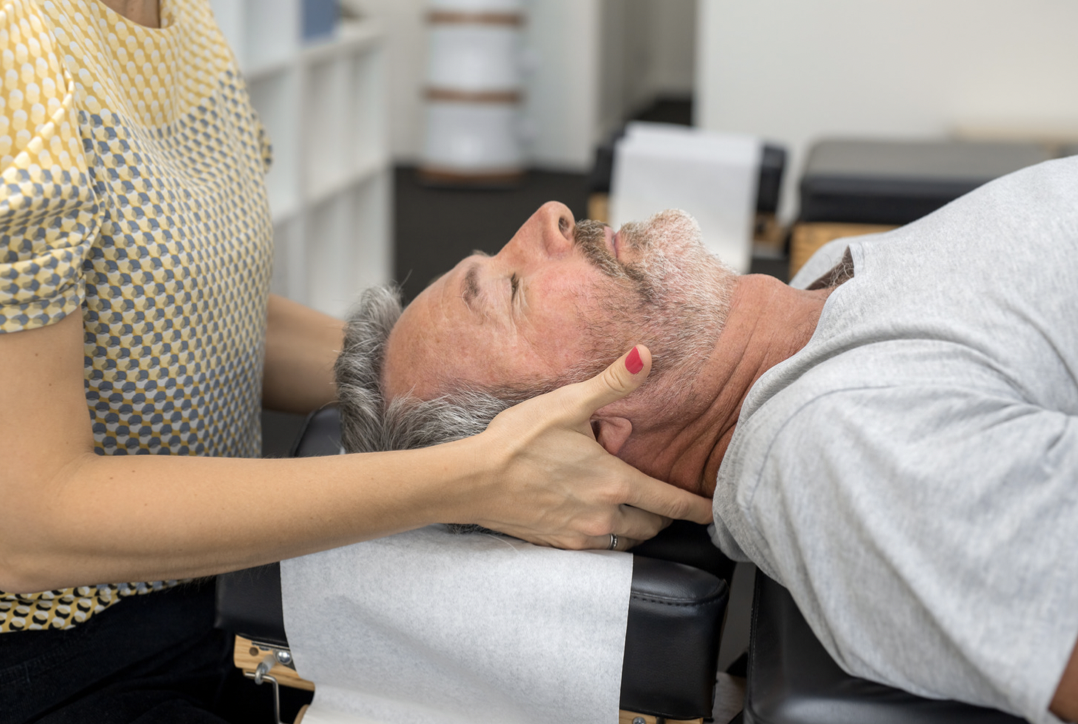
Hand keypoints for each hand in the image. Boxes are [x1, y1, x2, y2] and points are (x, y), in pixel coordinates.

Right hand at [469, 345, 713, 549]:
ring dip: (638, 529)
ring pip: (626, 540)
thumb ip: (612, 382)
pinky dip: (608, 536)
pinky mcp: (558, 544)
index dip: (697, 509)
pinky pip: (597, 547)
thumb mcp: (568, 403)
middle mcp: (604, 514)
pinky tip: (598, 520)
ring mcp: (580, 534)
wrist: (473, 480)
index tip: (715, 513)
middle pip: (652, 526)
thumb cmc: (518, 440)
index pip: (671, 502)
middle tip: (671, 507)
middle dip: (666, 518)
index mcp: (614, 482)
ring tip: (639, 514)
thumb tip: (646, 353)